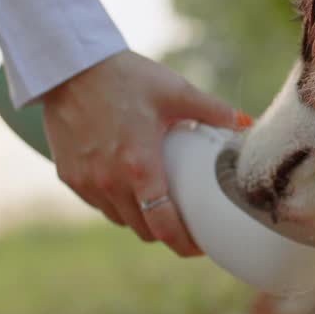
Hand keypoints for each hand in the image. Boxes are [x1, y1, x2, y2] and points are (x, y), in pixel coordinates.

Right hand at [42, 51, 252, 256]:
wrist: (68, 67)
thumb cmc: (125, 77)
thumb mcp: (175, 91)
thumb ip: (213, 110)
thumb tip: (246, 122)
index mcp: (140, 166)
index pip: (164, 226)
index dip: (185, 244)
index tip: (201, 246)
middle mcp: (110, 182)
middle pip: (144, 231)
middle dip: (167, 234)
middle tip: (185, 225)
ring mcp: (86, 182)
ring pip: (120, 220)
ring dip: (140, 219)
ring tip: (158, 206)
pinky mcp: (68, 176)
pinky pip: (98, 205)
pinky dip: (116, 204)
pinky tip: (128, 188)